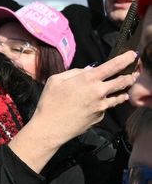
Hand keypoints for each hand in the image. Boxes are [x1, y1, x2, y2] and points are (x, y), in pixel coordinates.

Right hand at [9, 52, 137, 171]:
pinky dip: (106, 103)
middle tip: (134, 72)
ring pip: (119, 96)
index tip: (133, 55)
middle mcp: (99, 92)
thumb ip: (74, 72)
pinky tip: (102, 103)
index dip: (126, 58)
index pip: (113, 65)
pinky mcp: (100, 117)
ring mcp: (101, 106)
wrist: (50, 128)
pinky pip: (106, 107)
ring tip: (126, 87)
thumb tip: (88, 70)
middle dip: (130, 75)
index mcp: (88, 79)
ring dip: (124, 90)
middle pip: (122, 81)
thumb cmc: (49, 103)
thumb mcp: (55, 80)